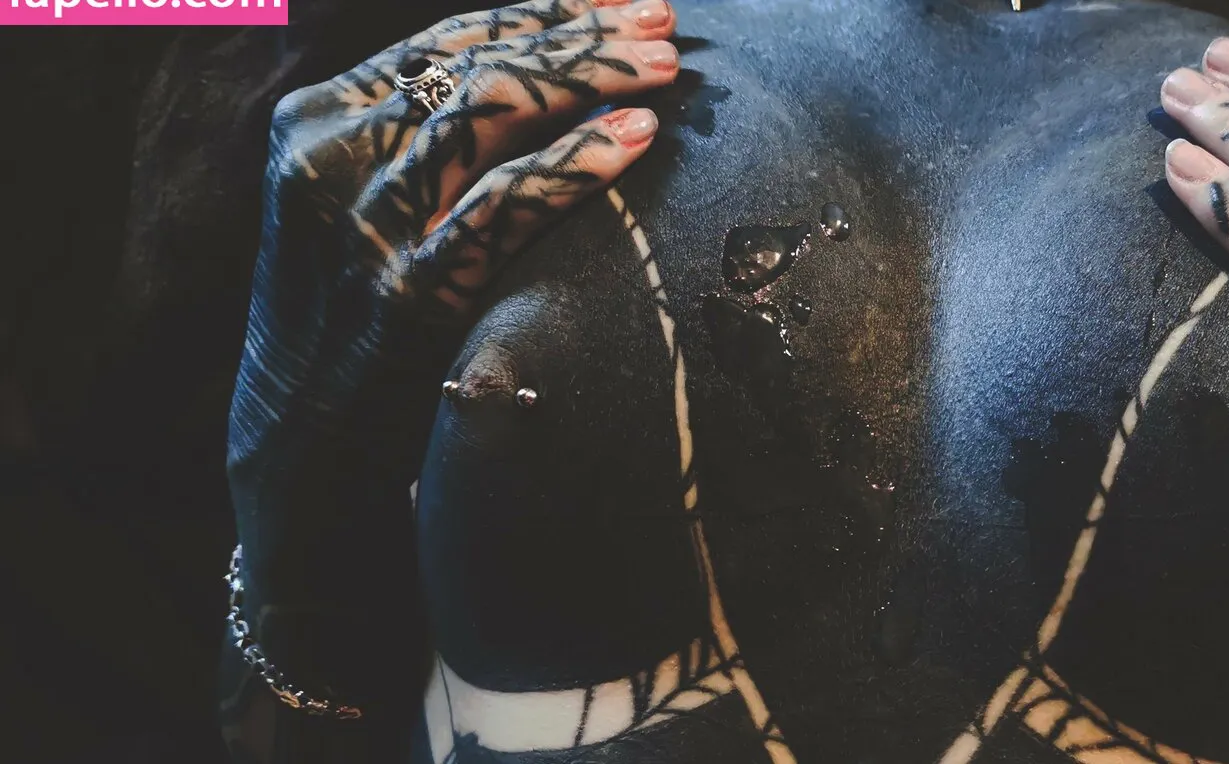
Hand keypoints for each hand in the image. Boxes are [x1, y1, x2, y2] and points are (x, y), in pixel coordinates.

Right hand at [223, 0, 677, 744]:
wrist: (302, 458)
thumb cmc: (358, 329)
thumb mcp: (372, 215)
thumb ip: (433, 151)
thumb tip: (549, 89)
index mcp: (320, 121)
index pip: (447, 40)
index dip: (545, 13)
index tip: (624, 3)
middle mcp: (329, 153)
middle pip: (477, 64)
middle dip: (581, 38)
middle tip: (664, 27)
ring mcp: (361, 220)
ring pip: (488, 112)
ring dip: (588, 81)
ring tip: (665, 73)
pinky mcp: (402, 289)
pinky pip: (503, 205)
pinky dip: (576, 165)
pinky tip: (638, 140)